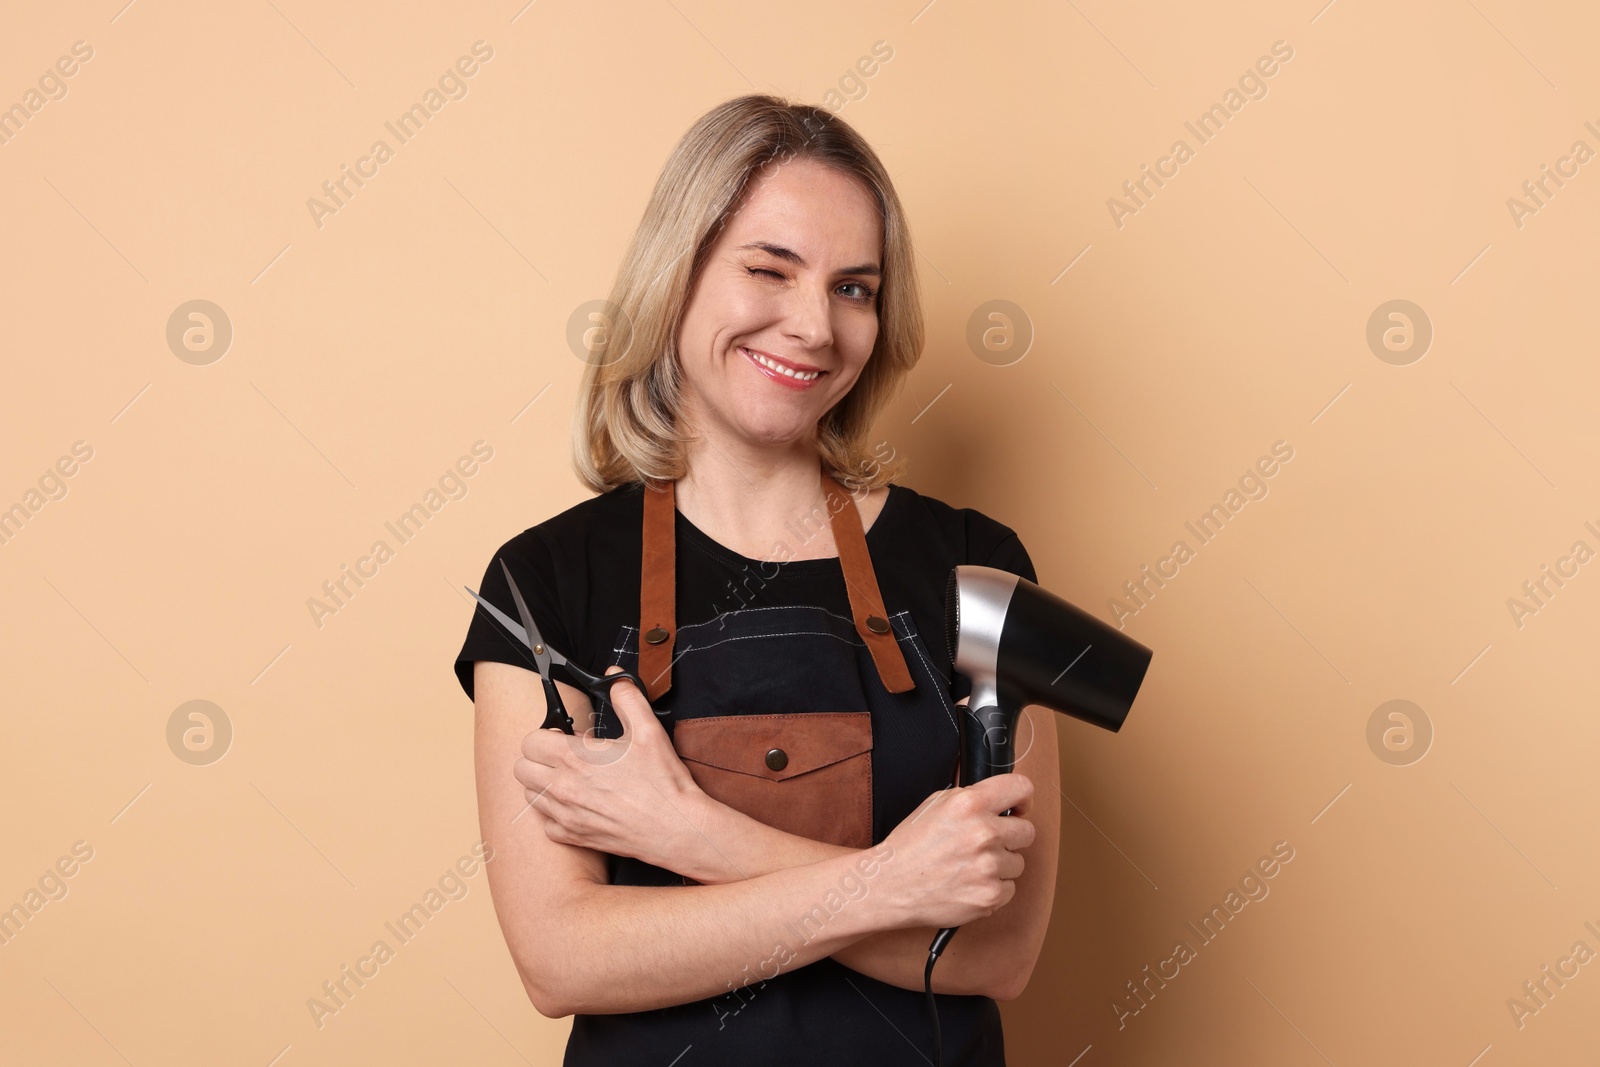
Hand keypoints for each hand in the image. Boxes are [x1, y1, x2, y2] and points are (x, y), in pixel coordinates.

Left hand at [512, 666, 709, 871]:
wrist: (675, 828)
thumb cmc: (662, 782)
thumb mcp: (648, 730)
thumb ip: (626, 697)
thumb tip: (613, 678)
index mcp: (574, 758)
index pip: (529, 741)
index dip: (545, 735)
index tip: (564, 737)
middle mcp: (562, 788)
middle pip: (521, 769)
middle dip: (538, 758)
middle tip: (564, 756)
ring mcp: (565, 815)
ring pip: (529, 796)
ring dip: (543, 784)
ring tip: (570, 779)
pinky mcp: (572, 837)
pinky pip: (546, 823)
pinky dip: (555, 814)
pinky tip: (578, 805)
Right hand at [873, 773, 1035, 929]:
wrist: (890, 885)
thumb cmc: (911, 845)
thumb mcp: (935, 804)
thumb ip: (971, 797)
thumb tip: (1001, 798)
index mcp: (969, 804)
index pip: (1021, 787)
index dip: (1023, 798)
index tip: (1020, 807)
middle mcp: (983, 833)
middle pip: (1027, 831)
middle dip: (1010, 836)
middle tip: (986, 843)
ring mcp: (988, 867)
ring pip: (1018, 863)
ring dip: (1000, 865)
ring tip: (969, 866)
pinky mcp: (989, 896)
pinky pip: (1009, 889)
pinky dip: (992, 888)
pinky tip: (968, 884)